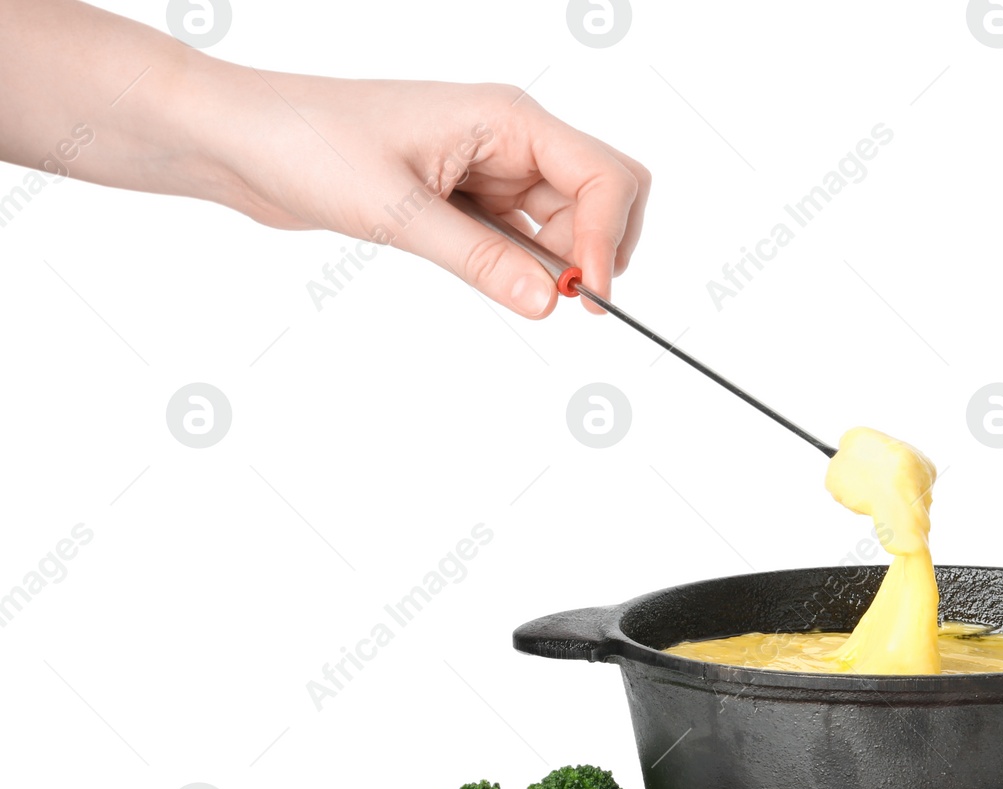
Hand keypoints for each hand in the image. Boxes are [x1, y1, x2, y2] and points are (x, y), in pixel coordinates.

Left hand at [213, 74, 649, 317]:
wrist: (242, 137)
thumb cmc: (307, 142)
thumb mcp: (396, 210)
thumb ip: (479, 259)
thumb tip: (550, 303)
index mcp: (506, 118)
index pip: (604, 175)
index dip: (608, 239)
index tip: (588, 300)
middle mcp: (510, 139)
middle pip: (603, 196)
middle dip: (601, 250)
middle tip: (572, 304)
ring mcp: (492, 170)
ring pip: (568, 223)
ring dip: (562, 265)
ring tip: (520, 293)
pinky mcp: (468, 200)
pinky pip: (526, 238)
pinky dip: (527, 268)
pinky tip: (503, 285)